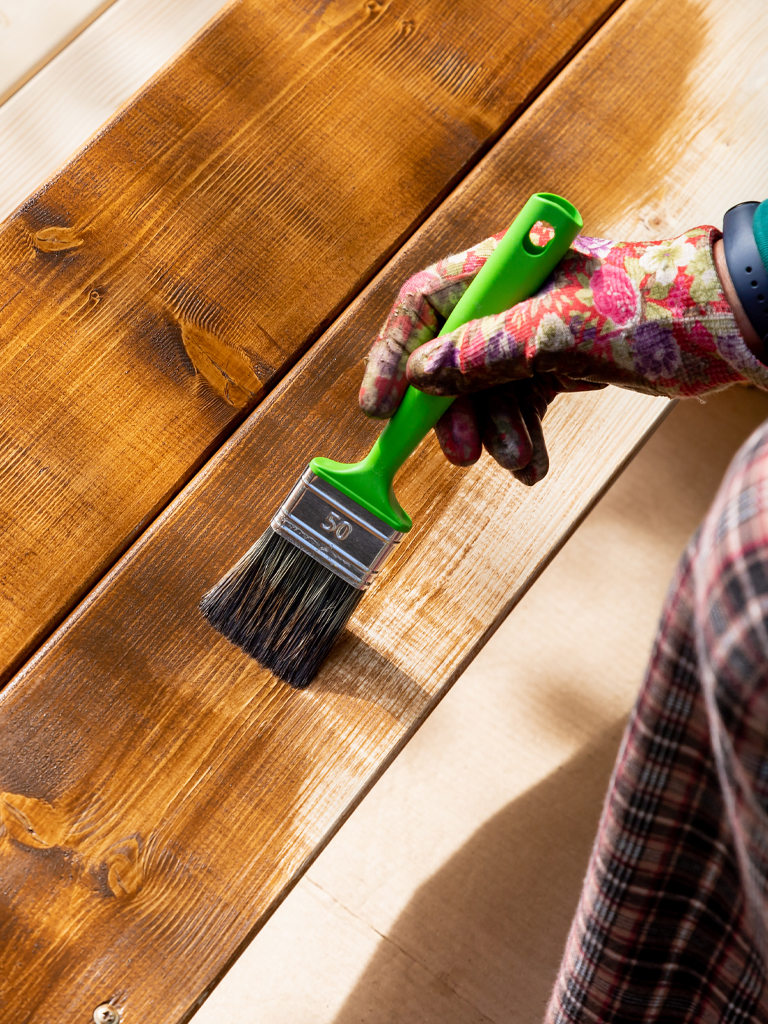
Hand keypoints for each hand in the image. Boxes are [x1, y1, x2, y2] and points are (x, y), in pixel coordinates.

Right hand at [361, 226, 767, 482]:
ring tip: (519, 463)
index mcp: (506, 267)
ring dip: (495, 433)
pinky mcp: (555, 363)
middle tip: (461, 455)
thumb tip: (419, 377)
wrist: (726, 327)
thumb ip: (485, 351)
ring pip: (485, 389)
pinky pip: (518, 404)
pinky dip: (521, 435)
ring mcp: (533, 332)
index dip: (394, 355)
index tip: (380, 409)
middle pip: (450, 356)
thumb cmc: (653, 308)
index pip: (425, 304)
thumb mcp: (560, 331)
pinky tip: (532, 464)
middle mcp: (512, 296)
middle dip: (455, 411)